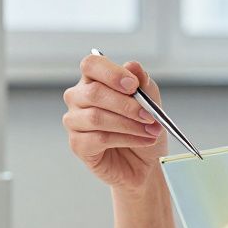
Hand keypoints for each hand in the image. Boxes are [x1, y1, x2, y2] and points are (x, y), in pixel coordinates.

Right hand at [63, 54, 167, 190]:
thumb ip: (143, 84)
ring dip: (129, 124)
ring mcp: (75, 121)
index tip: (133, 85)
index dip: (111, 73)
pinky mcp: (77, 144)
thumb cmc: (143, 128)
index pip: (91, 64)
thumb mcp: (152, 103)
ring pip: (96, 117)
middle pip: (94, 93)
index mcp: (94, 80)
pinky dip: (126, 139)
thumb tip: (132, 66)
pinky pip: (98, 139)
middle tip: (149, 115)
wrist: (145, 162)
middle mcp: (79, 98)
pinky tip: (141, 141)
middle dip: (126, 104)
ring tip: (150, 130)